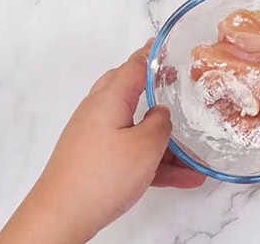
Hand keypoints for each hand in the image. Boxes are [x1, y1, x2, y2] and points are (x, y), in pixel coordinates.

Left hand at [0, 38, 205, 242]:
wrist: (62, 215)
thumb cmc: (103, 175)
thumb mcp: (144, 147)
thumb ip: (160, 123)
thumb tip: (161, 112)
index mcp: (109, 99)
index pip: (134, 66)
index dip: (153, 54)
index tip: (170, 45)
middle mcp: (99, 112)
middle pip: (131, 91)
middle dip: (157, 90)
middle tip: (181, 87)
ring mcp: (97, 137)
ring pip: (137, 128)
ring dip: (166, 141)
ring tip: (197, 154)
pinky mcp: (97, 159)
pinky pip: (132, 152)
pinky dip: (155, 162)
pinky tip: (184, 178)